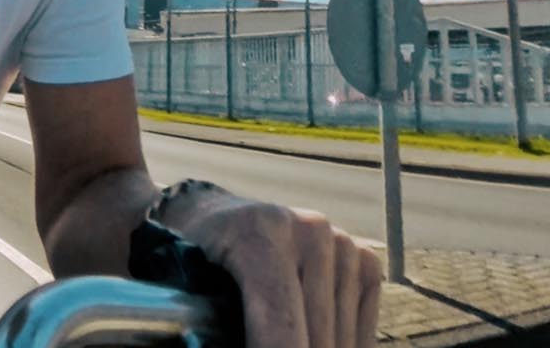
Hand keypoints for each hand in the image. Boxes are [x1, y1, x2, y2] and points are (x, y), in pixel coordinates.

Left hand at [164, 191, 382, 347]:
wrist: (210, 215)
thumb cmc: (189, 256)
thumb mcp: (185, 286)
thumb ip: (209, 325)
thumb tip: (214, 340)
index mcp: (258, 232)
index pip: (281, 321)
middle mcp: (308, 229)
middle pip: (316, 336)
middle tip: (260, 345)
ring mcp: (341, 241)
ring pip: (343, 337)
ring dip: (315, 347)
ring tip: (279, 339)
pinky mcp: (363, 257)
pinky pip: (363, 326)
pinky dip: (342, 344)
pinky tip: (310, 338)